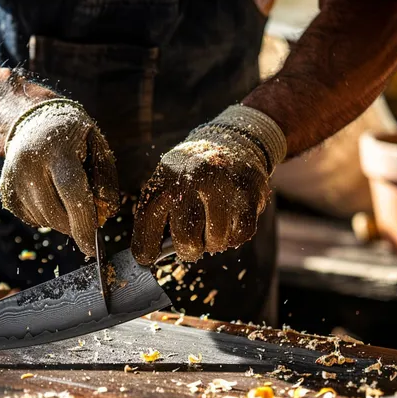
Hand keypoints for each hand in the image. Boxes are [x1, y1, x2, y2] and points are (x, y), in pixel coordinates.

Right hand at [0, 99, 118, 256]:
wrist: (32, 120)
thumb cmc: (73, 136)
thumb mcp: (97, 146)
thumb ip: (105, 179)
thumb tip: (104, 215)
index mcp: (57, 150)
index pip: (72, 192)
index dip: (83, 223)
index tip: (92, 247)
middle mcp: (30, 163)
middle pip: (55, 213)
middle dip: (74, 226)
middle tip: (86, 220)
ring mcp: (14, 177)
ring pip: (43, 219)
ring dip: (61, 220)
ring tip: (65, 195)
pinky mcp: (6, 190)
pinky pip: (31, 218)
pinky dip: (46, 216)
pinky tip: (50, 194)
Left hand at [131, 105, 286, 264]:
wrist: (234, 139)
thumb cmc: (193, 171)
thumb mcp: (168, 180)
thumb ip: (157, 213)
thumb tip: (147, 256)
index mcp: (167, 176)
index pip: (149, 222)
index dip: (145, 248)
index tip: (147, 258)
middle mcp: (194, 178)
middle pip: (187, 240)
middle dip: (188, 250)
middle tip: (190, 244)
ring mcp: (225, 185)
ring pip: (216, 241)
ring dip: (213, 243)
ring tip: (210, 229)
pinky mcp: (250, 192)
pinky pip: (241, 235)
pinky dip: (234, 237)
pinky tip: (229, 223)